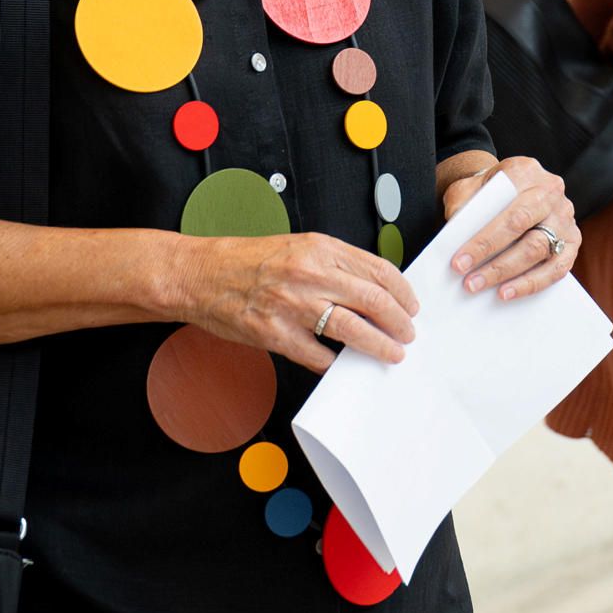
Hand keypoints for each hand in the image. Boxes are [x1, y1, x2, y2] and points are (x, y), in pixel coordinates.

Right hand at [181, 231, 416, 370]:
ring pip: (354, 330)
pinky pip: (319, 356)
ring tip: (392, 352)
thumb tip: (375, 289)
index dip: (403, 292)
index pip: (380, 271)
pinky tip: (345, 366)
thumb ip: (336, 264)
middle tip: (408, 333)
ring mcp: (293, 306)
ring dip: (380, 345)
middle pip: (374, 300)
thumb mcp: (300, 247)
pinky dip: (336, 364)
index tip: (411, 306)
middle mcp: (311, 274)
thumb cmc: (249, 260)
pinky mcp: (276, 335)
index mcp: (322, 249)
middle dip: (400, 322)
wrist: (202, 275)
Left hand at [444, 155, 578, 299]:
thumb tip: (455, 241)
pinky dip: (531, 283)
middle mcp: (551, 191)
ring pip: (539, 250)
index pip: (507, 211)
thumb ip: (462, 208)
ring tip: (481, 287)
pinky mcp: (572, 239)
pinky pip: (556, 268)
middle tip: (469, 281)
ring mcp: (565, 216)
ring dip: (508, 273)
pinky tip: (507, 293)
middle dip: (494, 260)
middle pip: (524, 230)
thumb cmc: (486, 192)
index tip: (459, 262)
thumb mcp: (468, 189)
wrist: (506, 188)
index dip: (484, 240)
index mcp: (525, 172)